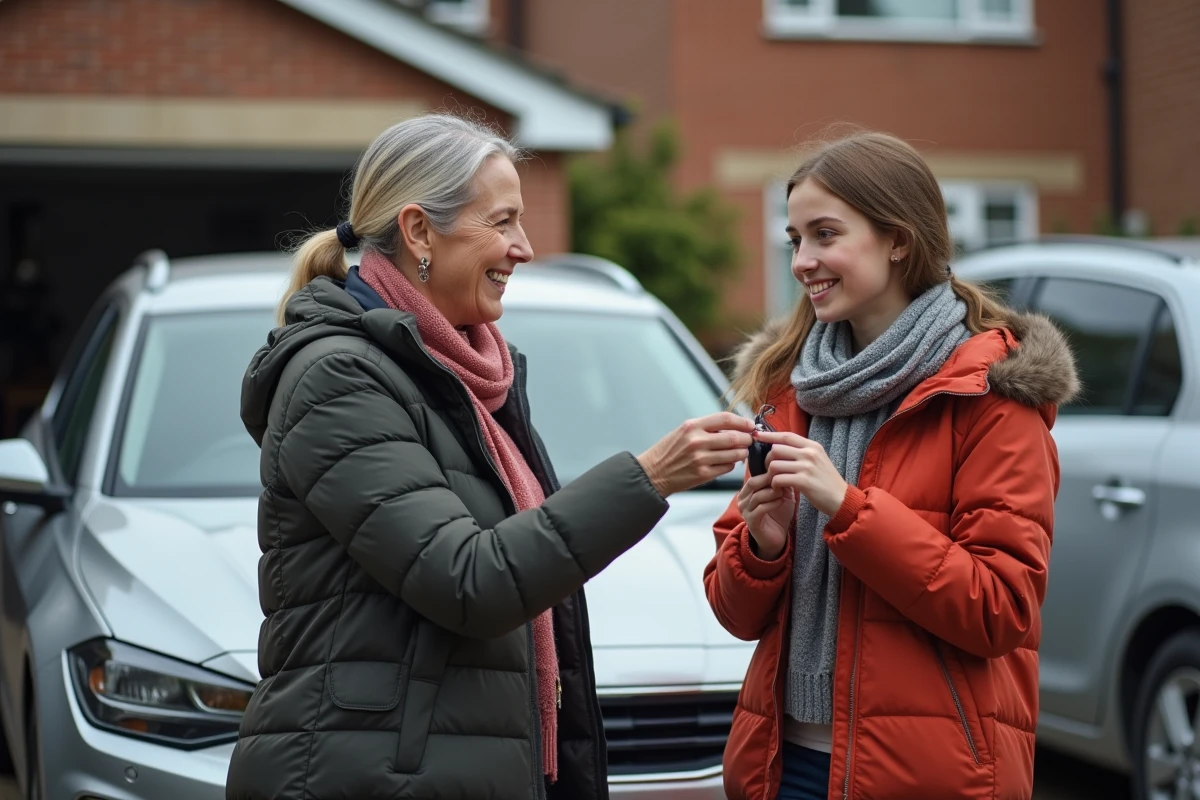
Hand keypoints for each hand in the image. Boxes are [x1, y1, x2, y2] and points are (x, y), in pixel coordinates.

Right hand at [637, 412, 754, 496]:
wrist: (653, 473)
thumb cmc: (669, 451)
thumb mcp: (684, 431)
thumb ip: (707, 427)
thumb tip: (734, 427)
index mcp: (692, 426)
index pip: (725, 419)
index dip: (743, 421)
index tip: (751, 425)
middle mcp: (697, 441)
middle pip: (735, 437)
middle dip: (747, 439)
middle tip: (749, 440)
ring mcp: (701, 459)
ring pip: (735, 454)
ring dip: (742, 453)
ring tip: (740, 452)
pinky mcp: (703, 474)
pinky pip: (728, 467)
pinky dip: (732, 464)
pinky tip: (726, 462)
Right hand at [737, 473, 795, 560]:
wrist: (777, 537)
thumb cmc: (778, 515)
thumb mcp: (782, 495)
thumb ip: (781, 483)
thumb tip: (785, 469)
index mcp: (747, 492)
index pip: (754, 476)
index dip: (767, 472)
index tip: (781, 470)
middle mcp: (742, 500)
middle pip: (752, 483)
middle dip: (769, 480)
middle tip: (782, 479)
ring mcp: (745, 512)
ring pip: (757, 496)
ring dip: (772, 492)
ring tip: (783, 492)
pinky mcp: (751, 522)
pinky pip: (760, 509)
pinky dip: (772, 503)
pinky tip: (781, 501)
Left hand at [756, 430, 849, 517]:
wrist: (841, 499)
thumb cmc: (826, 481)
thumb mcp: (817, 460)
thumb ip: (801, 452)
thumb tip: (778, 447)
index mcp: (813, 446)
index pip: (786, 436)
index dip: (769, 435)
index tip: (757, 435)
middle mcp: (810, 453)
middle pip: (776, 449)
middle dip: (767, 460)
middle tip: (769, 470)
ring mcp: (807, 467)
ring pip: (774, 465)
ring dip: (770, 474)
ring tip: (774, 481)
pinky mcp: (804, 481)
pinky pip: (778, 479)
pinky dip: (774, 484)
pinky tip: (778, 489)